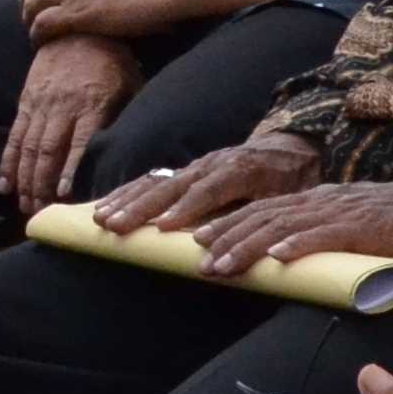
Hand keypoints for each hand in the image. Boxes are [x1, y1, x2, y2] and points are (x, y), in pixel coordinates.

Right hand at [0, 37, 139, 213]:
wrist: (79, 29)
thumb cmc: (112, 62)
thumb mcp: (131, 84)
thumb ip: (128, 116)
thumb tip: (134, 152)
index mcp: (92, 103)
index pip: (79, 141)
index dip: (69, 169)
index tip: (62, 194)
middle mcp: (63, 105)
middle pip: (49, 149)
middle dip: (42, 183)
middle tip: (40, 210)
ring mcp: (42, 103)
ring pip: (30, 146)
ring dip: (26, 178)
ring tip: (25, 204)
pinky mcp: (27, 101)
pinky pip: (16, 135)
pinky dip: (9, 161)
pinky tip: (5, 184)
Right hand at [93, 133, 316, 238]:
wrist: (291, 150)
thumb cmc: (290, 181)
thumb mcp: (286, 199)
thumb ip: (259, 217)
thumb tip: (238, 243)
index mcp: (239, 170)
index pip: (208, 190)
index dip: (187, 208)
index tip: (166, 227)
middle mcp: (211, 164)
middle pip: (171, 185)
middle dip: (140, 207)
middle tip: (114, 225)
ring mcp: (195, 165)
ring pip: (155, 181)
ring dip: (126, 200)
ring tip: (101, 217)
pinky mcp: (186, 169)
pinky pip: (152, 179)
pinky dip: (128, 193)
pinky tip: (108, 205)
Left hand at [182, 170, 392, 282]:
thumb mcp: (353, 223)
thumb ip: (323, 234)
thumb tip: (290, 256)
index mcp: (318, 200)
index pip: (263, 210)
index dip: (227, 225)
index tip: (197, 242)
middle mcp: (321, 201)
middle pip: (262, 216)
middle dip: (224, 237)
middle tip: (193, 257)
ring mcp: (340, 212)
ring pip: (282, 226)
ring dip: (247, 246)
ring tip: (219, 263)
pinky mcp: (363, 227)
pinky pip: (324, 235)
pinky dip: (296, 245)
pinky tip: (275, 257)